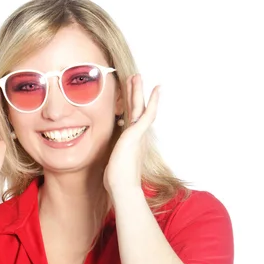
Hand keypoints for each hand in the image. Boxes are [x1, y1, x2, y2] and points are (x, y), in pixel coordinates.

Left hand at [103, 74, 159, 196]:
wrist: (122, 187)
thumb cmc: (117, 180)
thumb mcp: (111, 161)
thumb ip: (111, 154)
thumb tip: (107, 156)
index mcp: (130, 141)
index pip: (130, 119)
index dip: (129, 106)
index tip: (127, 98)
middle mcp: (137, 136)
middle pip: (136, 109)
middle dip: (134, 94)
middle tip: (134, 78)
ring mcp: (138, 134)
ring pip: (140, 107)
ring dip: (139, 91)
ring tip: (138, 76)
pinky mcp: (137, 134)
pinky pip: (147, 114)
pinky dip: (153, 102)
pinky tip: (156, 89)